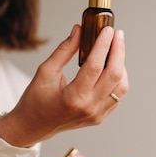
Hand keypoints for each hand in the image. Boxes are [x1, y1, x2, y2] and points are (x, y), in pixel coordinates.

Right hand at [0, 24, 127, 146]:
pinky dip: (119, 79)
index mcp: (73, 98)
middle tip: (117, 34)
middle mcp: (89, 108)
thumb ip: (65, 50)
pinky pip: (118, 95)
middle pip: (114, 75)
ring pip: (122, 86)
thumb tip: (79, 30)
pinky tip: (113, 66)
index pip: (95, 67)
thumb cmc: (36, 100)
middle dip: (118, 51)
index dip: (103, 45)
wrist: (33, 126)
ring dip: (121, 65)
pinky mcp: (101, 117)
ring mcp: (97, 114)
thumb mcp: (45, 71)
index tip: (108, 30)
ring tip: (115, 49)